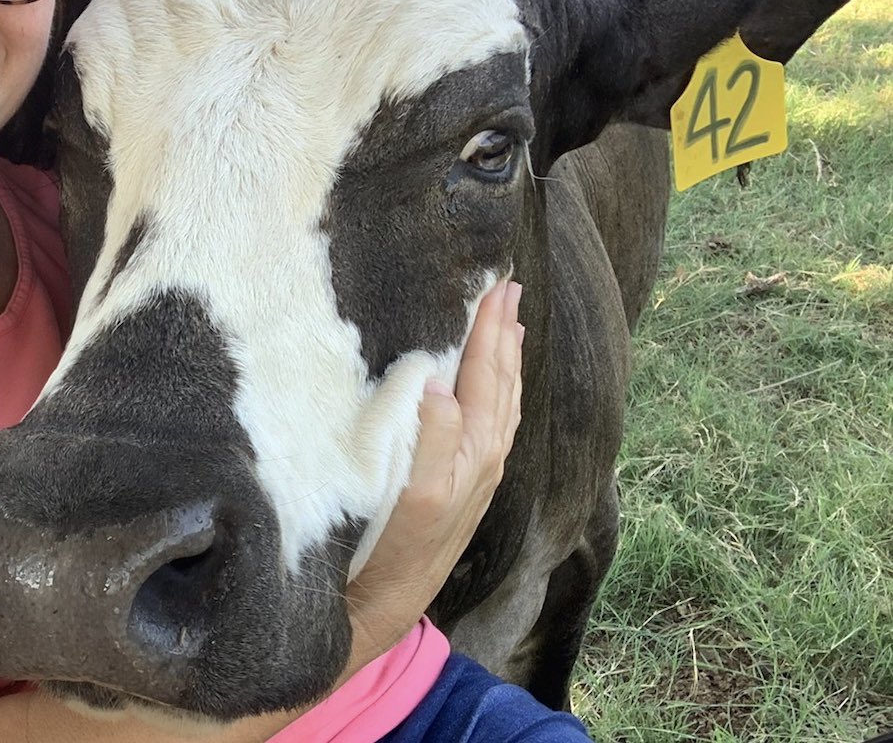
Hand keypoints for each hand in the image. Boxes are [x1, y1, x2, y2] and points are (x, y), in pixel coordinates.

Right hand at [344, 280, 523, 662]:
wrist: (385, 606)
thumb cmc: (391, 550)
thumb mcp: (414, 495)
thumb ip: (432, 440)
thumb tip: (439, 383)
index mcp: (472, 450)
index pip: (484, 376)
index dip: (489, 331)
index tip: (496, 287)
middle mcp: (484, 459)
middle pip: (501, 383)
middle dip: (504, 334)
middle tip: (509, 288)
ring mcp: (479, 473)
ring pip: (502, 402)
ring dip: (506, 359)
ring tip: (509, 324)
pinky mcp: (467, 484)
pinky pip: (496, 422)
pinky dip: (499, 391)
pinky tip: (495, 385)